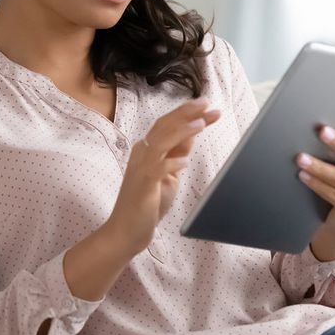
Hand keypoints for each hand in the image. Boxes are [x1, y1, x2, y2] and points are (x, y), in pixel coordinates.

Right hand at [105, 96, 221, 254]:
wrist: (126, 231)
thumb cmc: (148, 204)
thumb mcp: (169, 174)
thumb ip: (177, 153)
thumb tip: (192, 132)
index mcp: (147, 150)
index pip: (168, 125)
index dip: (187, 113)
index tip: (208, 106)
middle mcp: (142, 154)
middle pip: (164, 126)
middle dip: (187, 113)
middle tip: (207, 103)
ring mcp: (141, 168)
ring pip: (161, 141)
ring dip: (182, 130)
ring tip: (201, 122)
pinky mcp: (143, 184)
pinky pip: (158, 168)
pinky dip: (172, 162)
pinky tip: (186, 161)